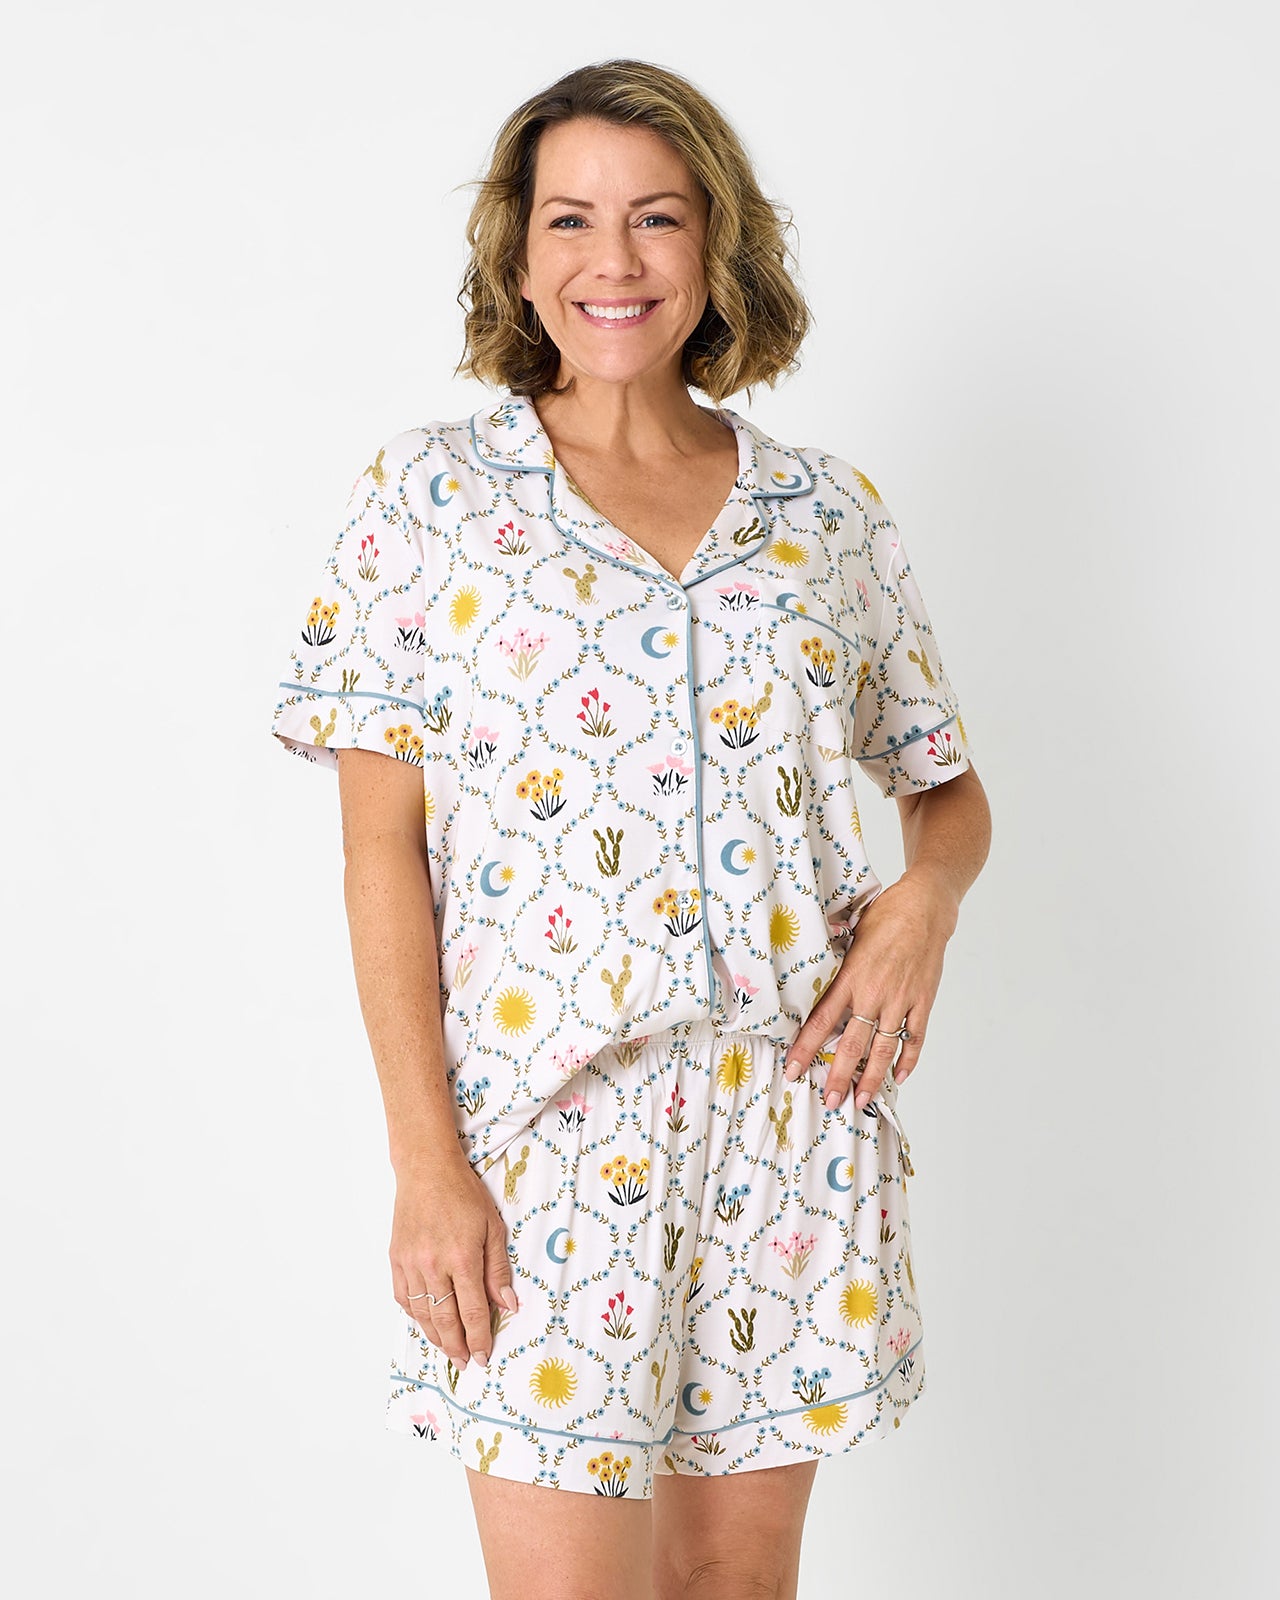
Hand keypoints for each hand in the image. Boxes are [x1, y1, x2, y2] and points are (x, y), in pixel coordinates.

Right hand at [390, 1156, 519, 1371]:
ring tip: (448, 1350)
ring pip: (422, 1313)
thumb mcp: (492, 1227)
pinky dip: (414, 1315)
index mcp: (462, 1257)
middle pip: (445, 1319)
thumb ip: (498, 1269)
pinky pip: (402, 1297)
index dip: (479, 1337)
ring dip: (435, 1337)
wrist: (426, 1169)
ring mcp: (410, 1263)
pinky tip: (425, 1323)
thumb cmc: (463, 1193)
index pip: (472, 1311)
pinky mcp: (396, 1259)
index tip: (483, 1356)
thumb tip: (507, 1304)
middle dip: (457, 1346)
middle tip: (465, 1362)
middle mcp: (433, 1265)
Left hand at [782, 875, 956, 1110]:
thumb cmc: (884, 916)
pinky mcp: (922, 1001)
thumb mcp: (849, 935)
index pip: (821, 1021)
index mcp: (850, 977)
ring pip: (883, 1048)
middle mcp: (873, 993)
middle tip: (830, 1100)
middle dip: (839, 1076)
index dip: (806, 1049)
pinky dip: (908, 1058)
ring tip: (861, 1099)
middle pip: (852, 1044)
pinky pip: (915, 1036)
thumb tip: (810, 974)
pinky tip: (900, 1075)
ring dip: (872, 1077)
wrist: (925, 907)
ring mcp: (900, 1000)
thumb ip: (833, 962)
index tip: (793, 1069)